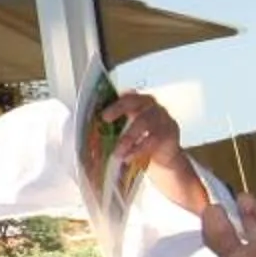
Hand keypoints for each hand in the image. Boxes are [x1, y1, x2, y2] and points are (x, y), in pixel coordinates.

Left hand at [100, 90, 207, 211]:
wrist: (165, 160)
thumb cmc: (141, 143)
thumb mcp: (126, 133)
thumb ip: (113, 128)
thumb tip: (85, 133)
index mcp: (139, 103)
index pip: (127, 96)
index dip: (115, 102)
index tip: (103, 115)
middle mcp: (151, 106)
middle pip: (136, 102)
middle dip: (119, 109)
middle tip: (105, 120)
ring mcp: (163, 118)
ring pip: (145, 121)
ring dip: (128, 136)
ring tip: (117, 151)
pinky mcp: (170, 132)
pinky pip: (154, 138)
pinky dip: (139, 148)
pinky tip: (129, 157)